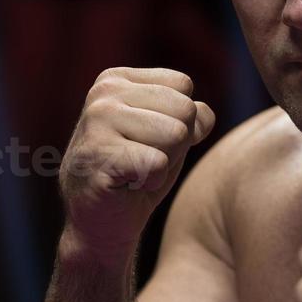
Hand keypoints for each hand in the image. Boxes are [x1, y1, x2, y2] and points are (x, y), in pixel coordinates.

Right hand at [59, 67, 214, 262]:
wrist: (100, 222)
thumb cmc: (137, 173)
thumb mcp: (169, 134)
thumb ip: (192, 114)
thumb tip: (203, 117)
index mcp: (117, 79)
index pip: (183, 84)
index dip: (181, 120)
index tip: (151, 140)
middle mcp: (104, 92)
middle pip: (184, 109)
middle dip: (176, 144)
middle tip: (144, 160)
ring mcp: (97, 121)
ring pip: (176, 134)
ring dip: (164, 163)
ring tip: (135, 171)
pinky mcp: (98, 154)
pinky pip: (159, 163)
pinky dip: (152, 182)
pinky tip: (127, 184)